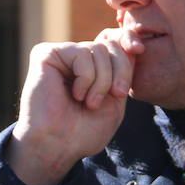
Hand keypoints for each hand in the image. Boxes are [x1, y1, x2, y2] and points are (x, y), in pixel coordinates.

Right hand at [5, 29, 139, 184]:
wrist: (58, 147)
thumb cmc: (83, 132)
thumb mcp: (115, 101)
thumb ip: (123, 73)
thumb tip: (132, 45)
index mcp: (91, 68)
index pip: (113, 40)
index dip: (128, 38)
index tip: (139, 49)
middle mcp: (74, 58)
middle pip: (110, 44)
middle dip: (120, 71)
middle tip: (115, 95)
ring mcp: (60, 55)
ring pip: (98, 49)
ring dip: (102, 81)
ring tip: (89, 103)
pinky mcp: (45, 54)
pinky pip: (81, 53)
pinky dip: (86, 77)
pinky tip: (75, 95)